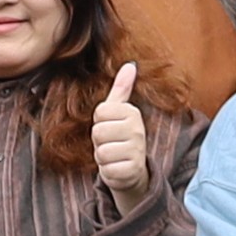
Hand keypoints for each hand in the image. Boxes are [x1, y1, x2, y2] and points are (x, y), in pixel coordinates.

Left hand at [88, 60, 150, 191]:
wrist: (132, 171)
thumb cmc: (120, 138)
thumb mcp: (119, 112)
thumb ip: (122, 88)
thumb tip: (130, 64)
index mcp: (132, 113)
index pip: (100, 113)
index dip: (99, 123)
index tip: (110, 128)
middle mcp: (138, 130)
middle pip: (98, 132)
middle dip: (100, 142)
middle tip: (111, 144)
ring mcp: (137, 151)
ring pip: (101, 151)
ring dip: (103, 157)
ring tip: (114, 156)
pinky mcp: (132, 171)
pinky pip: (106, 169)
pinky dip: (108, 172)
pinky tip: (117, 169)